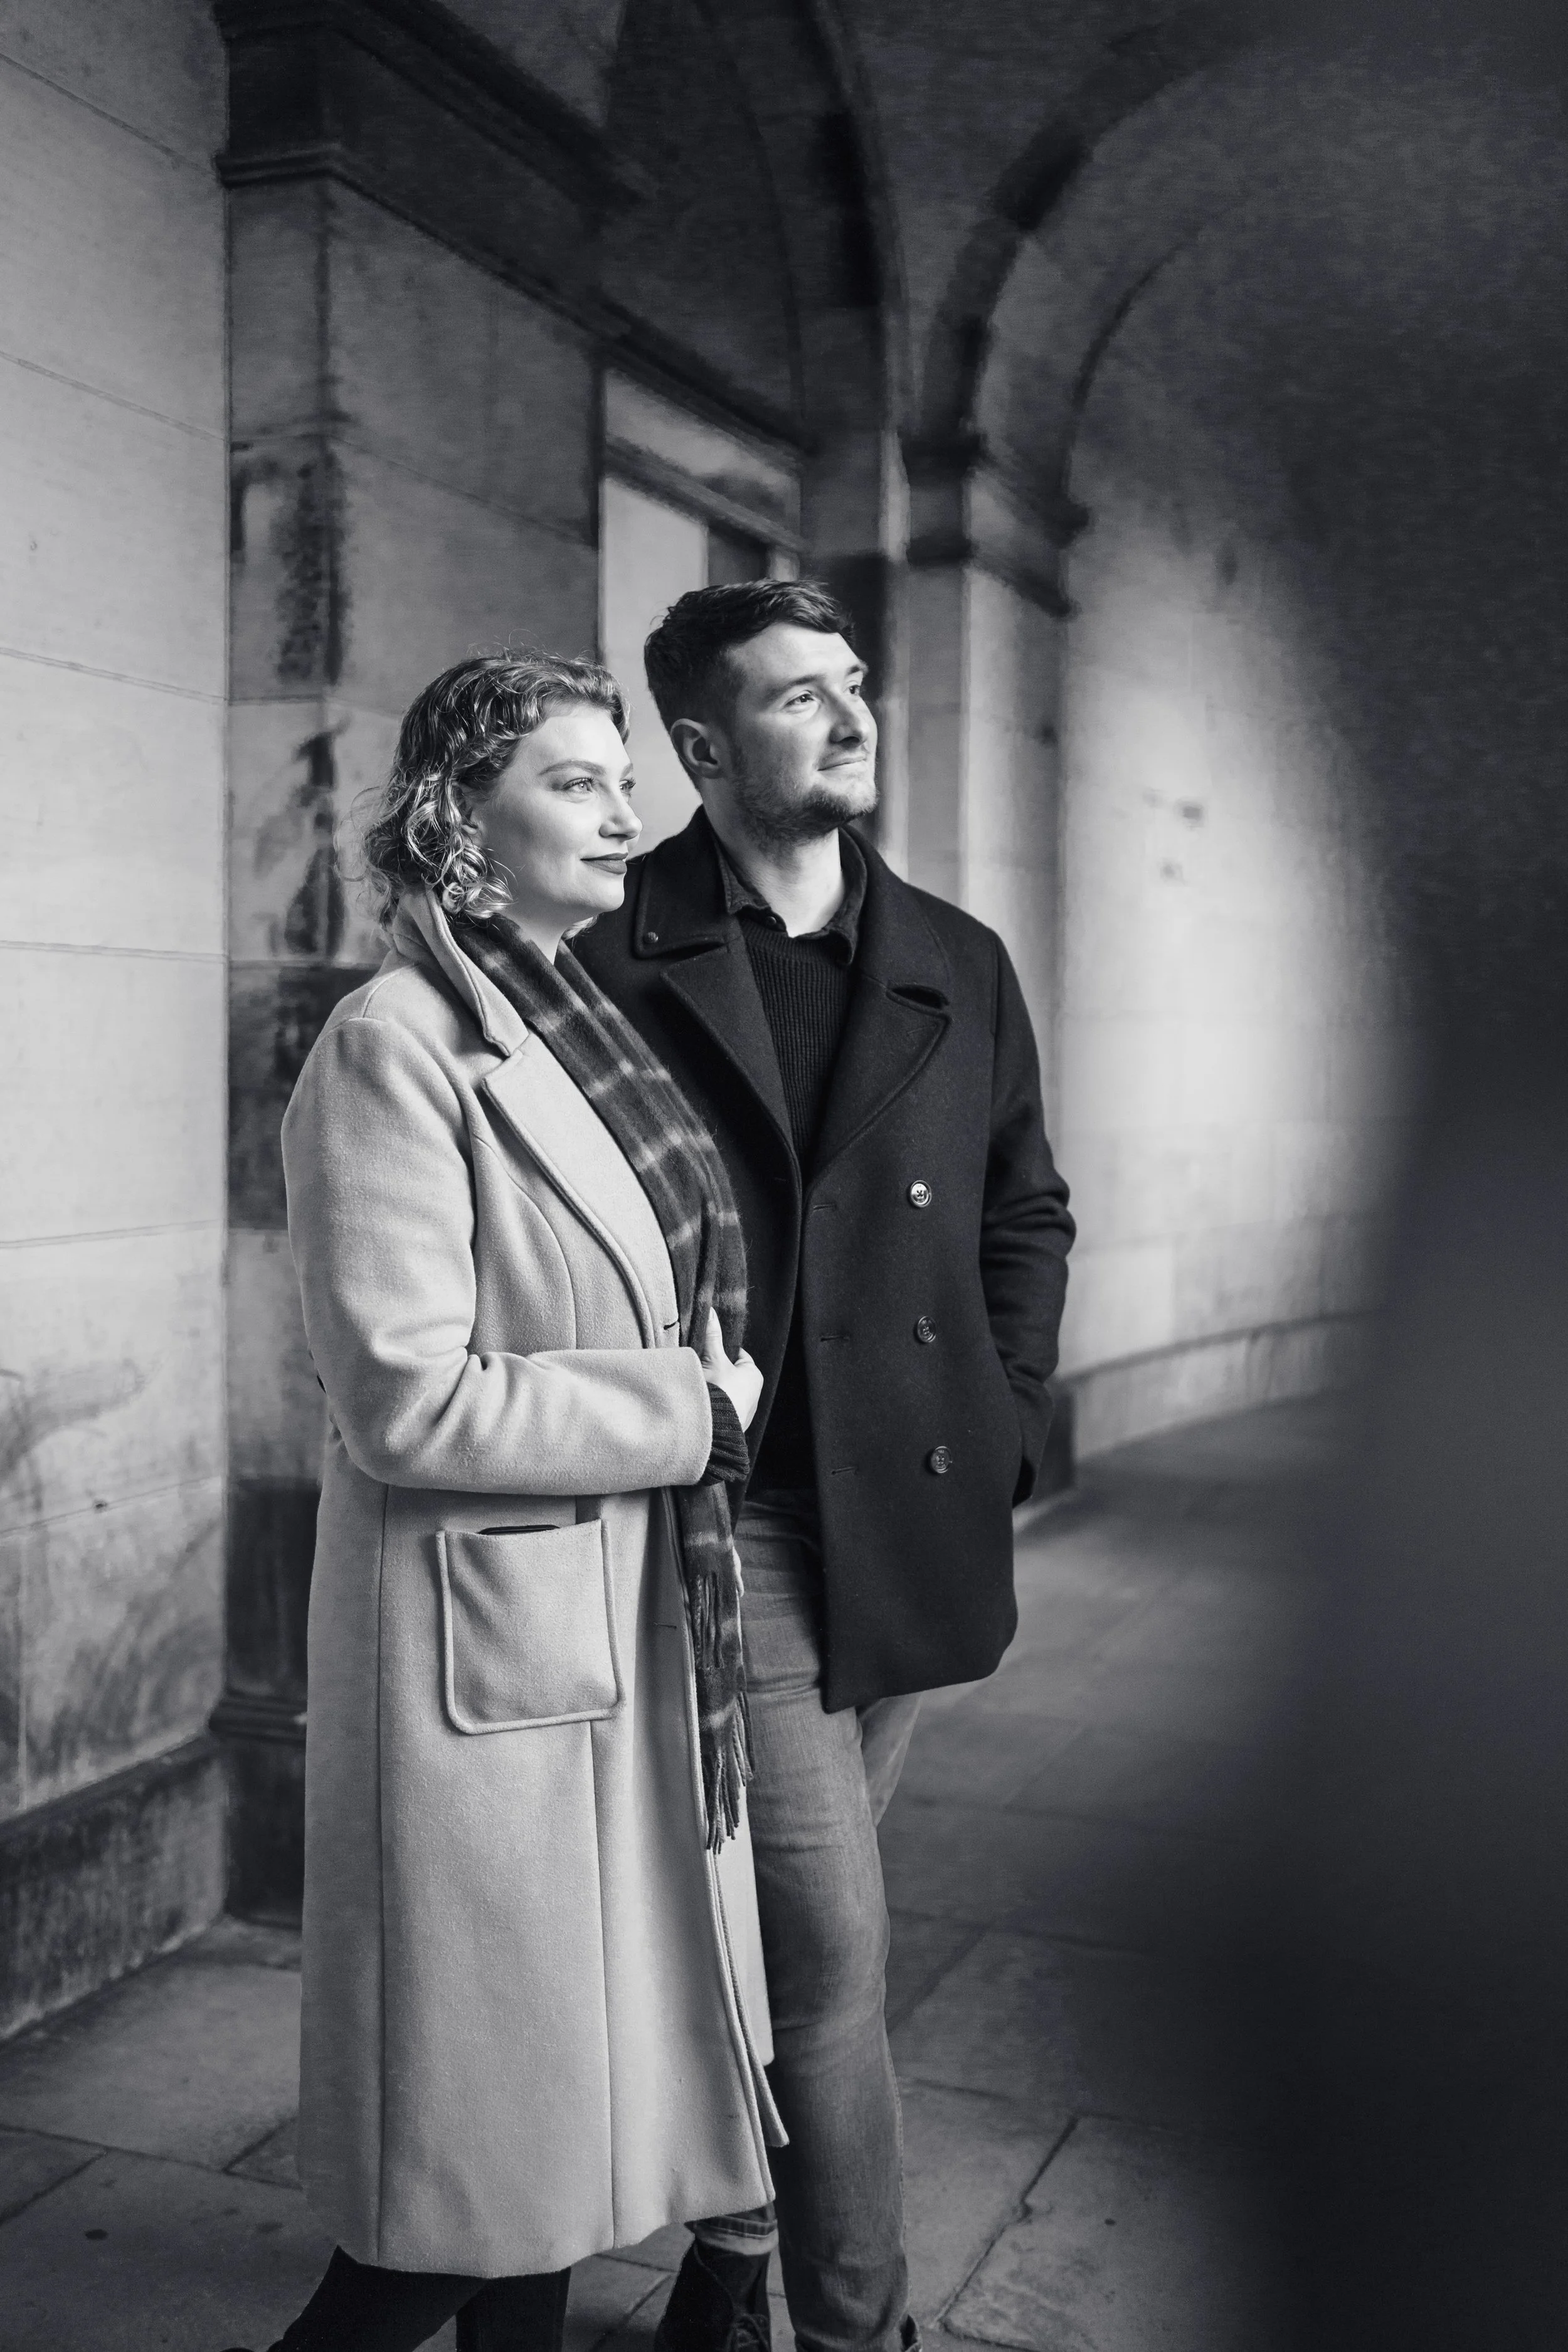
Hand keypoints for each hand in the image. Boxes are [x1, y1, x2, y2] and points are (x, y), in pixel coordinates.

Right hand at [701, 1309, 763, 1431]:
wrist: (714, 1428)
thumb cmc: (719, 1390)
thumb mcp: (714, 1359)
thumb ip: (712, 1336)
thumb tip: (711, 1312)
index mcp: (754, 1375)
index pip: (739, 1357)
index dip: (723, 1353)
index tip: (710, 1353)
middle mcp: (755, 1394)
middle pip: (732, 1375)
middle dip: (718, 1372)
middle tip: (702, 1370)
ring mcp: (745, 1411)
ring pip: (728, 1393)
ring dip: (716, 1390)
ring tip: (701, 1388)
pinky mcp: (735, 1425)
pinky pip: (724, 1409)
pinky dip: (715, 1405)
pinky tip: (704, 1404)